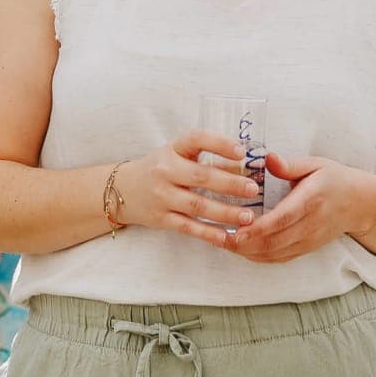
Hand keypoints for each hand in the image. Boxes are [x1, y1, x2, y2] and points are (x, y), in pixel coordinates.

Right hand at [113, 131, 263, 248]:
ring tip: (248, 217)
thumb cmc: (160, 169)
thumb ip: (206, 158)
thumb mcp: (176, 155)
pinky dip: (208, 233)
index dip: (219, 143)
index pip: (196, 139)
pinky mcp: (161, 218)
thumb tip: (246, 165)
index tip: (242, 151)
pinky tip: (227, 237)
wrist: (122, 190)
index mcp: (172, 149)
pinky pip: (188, 227)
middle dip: (230, 184)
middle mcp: (165, 171)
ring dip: (225, 212)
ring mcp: (161, 196)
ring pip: (197, 206)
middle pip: (201, 177)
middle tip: (253, 189)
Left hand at [229, 152, 371, 262]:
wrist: (361, 203)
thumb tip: (267, 158)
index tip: (236, 230)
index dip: (258, 228)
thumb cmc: (335, 179)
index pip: (282, 219)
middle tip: (219, 237)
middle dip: (245, 243)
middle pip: (274, 241)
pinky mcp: (307, 248)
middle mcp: (310, 224)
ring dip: (248, 252)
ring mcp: (309, 240)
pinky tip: (241, 250)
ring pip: (275, 253)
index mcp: (311, 200)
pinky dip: (259, 257)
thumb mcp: (315, 164)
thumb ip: (289, 165)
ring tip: (224, 243)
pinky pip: (280, 258)